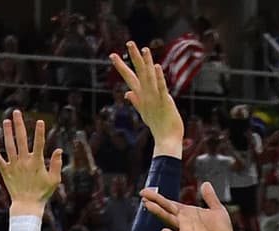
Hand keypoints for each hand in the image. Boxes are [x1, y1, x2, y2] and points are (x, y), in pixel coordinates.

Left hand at [0, 111, 62, 216]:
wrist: (27, 205)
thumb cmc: (42, 193)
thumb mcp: (54, 180)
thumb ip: (56, 164)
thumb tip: (59, 150)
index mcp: (37, 163)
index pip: (39, 144)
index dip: (40, 132)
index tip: (40, 121)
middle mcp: (24, 162)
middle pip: (21, 139)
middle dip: (19, 125)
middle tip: (16, 112)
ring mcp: (13, 166)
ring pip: (9, 145)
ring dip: (7, 132)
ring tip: (6, 121)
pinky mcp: (5, 171)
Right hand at [110, 41, 182, 155]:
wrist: (166, 140)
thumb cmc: (157, 126)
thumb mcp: (144, 113)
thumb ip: (136, 101)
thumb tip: (127, 93)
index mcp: (141, 97)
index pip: (130, 78)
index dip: (121, 67)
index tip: (113, 55)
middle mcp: (146, 96)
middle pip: (138, 74)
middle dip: (133, 58)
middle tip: (129, 43)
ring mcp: (154, 99)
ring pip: (149, 77)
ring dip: (146, 63)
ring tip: (144, 49)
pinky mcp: (165, 102)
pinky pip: (161, 88)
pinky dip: (159, 78)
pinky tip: (157, 66)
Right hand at [141, 183, 232, 230]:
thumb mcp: (217, 210)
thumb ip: (210, 197)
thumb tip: (205, 183)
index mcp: (187, 212)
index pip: (169, 203)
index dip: (158, 197)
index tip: (145, 191)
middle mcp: (183, 221)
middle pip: (165, 209)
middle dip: (154, 201)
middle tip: (142, 193)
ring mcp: (185, 230)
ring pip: (168, 220)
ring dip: (158, 213)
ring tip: (147, 205)